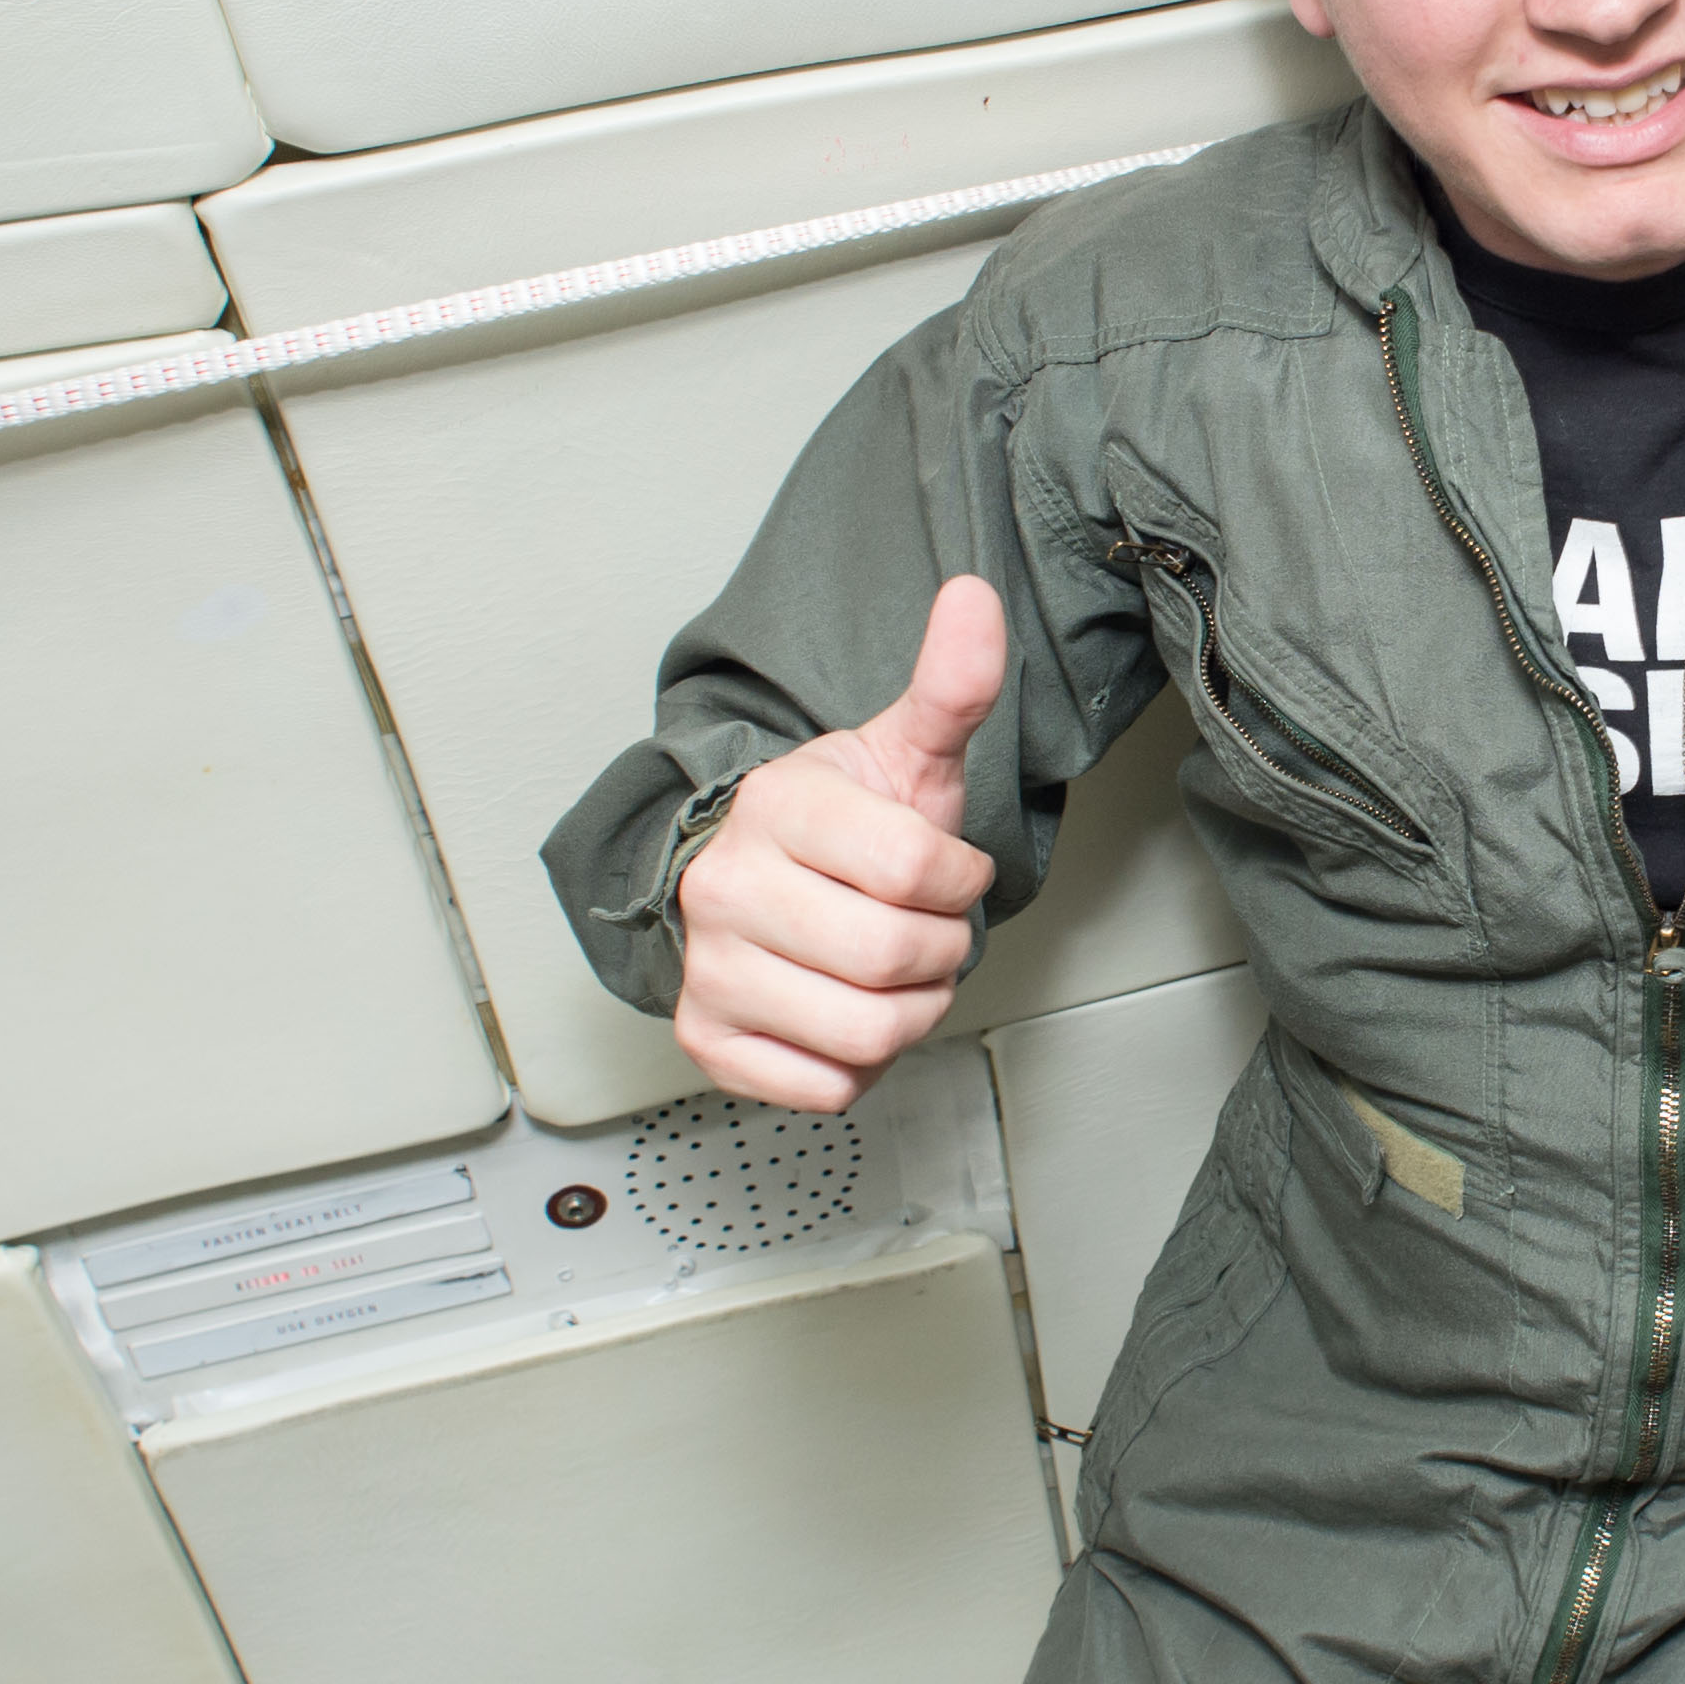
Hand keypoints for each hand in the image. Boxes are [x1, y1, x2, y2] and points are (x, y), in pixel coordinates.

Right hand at [672, 576, 1005, 1112]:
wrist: (756, 876)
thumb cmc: (841, 823)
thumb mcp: (904, 753)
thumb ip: (951, 687)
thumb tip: (976, 596)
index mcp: (778, 810)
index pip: (917, 872)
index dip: (960, 881)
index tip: (946, 871)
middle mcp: (725, 890)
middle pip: (894, 960)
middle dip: (942, 951)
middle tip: (926, 926)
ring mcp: (709, 970)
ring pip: (868, 1033)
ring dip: (911, 1011)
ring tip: (893, 971)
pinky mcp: (708, 1042)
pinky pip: (826, 1087)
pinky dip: (861, 1064)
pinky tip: (846, 1009)